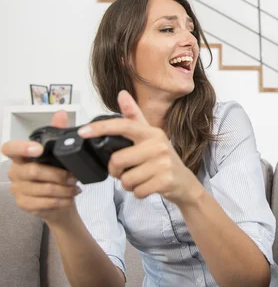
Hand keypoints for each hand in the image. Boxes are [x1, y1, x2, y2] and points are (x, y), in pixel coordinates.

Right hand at [0, 111, 80, 223]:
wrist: (60, 200)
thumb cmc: (57, 174)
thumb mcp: (59, 153)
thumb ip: (58, 132)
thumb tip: (61, 113)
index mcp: (21, 156)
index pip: (10, 148)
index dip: (22, 147)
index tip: (39, 149)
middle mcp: (16, 171)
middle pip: (33, 171)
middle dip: (58, 175)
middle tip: (74, 177)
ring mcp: (18, 189)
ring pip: (42, 189)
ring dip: (63, 189)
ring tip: (75, 187)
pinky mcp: (24, 203)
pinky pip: (43, 203)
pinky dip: (61, 200)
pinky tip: (70, 197)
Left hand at [77, 90, 202, 204]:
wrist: (184, 182)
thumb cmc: (163, 159)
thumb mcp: (150, 137)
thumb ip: (134, 117)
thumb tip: (122, 94)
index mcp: (152, 133)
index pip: (123, 126)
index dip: (101, 128)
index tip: (83, 132)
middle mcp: (158, 145)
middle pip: (118, 160)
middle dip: (116, 171)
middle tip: (126, 171)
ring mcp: (163, 163)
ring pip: (126, 179)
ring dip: (128, 184)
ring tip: (139, 179)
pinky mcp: (165, 181)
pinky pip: (137, 191)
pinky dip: (138, 193)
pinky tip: (147, 187)